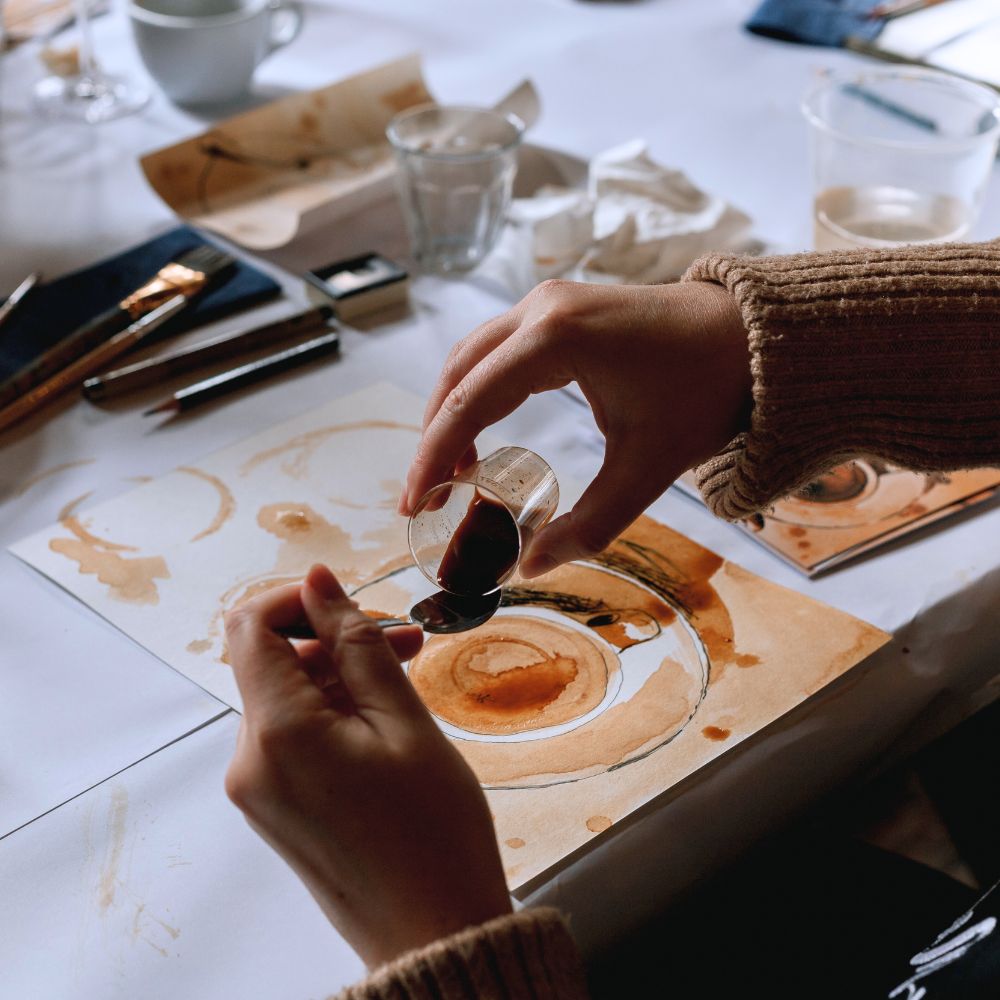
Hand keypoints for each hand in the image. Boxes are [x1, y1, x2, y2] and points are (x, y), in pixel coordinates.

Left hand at [224, 564, 511, 968]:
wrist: (432, 933)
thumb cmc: (433, 833)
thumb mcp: (405, 721)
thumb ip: (356, 643)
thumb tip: (318, 579)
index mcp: (277, 733)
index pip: (247, 626)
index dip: (294, 596)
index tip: (348, 598)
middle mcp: (249, 760)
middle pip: (271, 661)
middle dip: (333, 637)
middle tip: (406, 640)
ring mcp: (257, 788)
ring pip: (287, 697)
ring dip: (340, 675)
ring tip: (407, 675)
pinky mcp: (274, 805)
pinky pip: (292, 735)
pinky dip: (333, 712)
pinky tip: (386, 716)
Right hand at [400, 278, 751, 574]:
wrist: (754, 339)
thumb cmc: (706, 394)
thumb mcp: (648, 468)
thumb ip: (589, 524)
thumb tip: (530, 567)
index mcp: (555, 337)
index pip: (468, 402)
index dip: (433, 457)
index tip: (413, 504)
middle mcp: (540, 307)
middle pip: (457, 375)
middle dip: (434, 438)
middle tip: (423, 496)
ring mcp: (549, 301)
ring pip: (472, 359)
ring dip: (452, 412)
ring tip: (450, 472)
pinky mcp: (560, 308)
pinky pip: (497, 350)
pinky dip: (477, 392)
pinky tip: (482, 432)